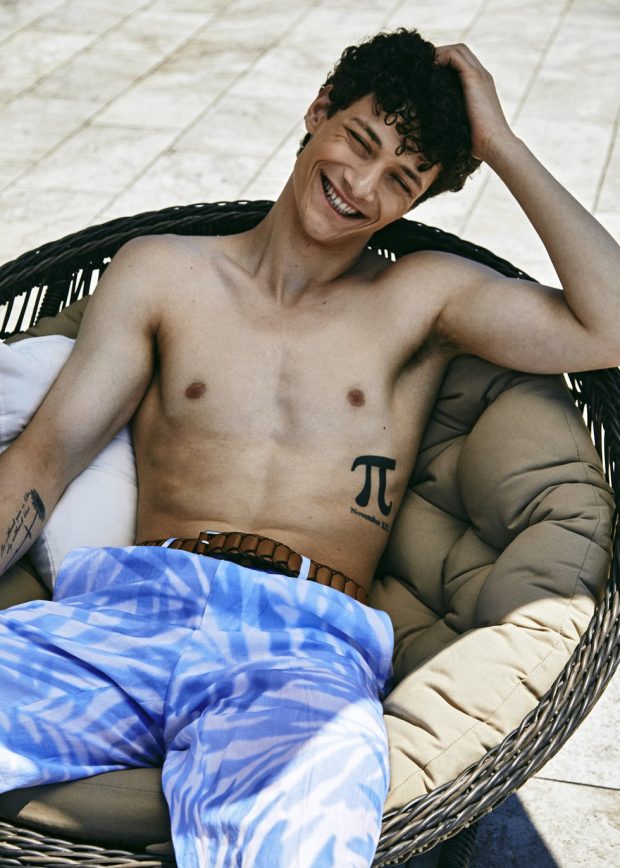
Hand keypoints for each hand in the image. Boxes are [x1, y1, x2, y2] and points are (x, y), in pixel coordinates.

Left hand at [434, 43, 513, 162]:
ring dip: (438, 54)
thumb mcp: (461, 125)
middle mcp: (482, 76)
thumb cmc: (477, 143)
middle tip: (422, 67)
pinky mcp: (474, 78)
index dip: (444, 63)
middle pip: (460, 51)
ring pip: (457, 50)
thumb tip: (432, 125)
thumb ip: (452, 118)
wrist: (494, 144)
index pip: (462, 63)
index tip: (427, 74)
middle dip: (440, 55)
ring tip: (423, 66)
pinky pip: (455, 56)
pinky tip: (428, 68)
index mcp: (480, 86)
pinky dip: (440, 57)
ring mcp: (480, 75)